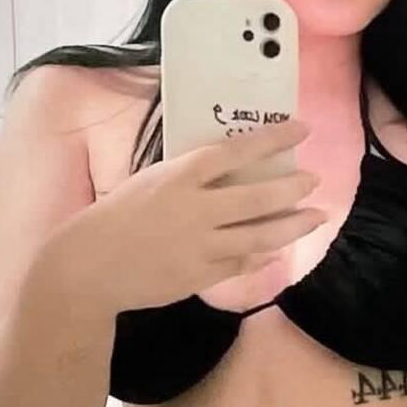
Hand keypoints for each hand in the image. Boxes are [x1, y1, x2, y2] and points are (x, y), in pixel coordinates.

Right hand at [78, 118, 327, 311]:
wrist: (90, 266)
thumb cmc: (117, 216)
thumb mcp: (150, 180)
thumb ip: (189, 176)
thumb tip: (229, 168)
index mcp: (179, 177)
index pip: (235, 152)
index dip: (272, 140)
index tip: (300, 130)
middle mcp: (196, 209)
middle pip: (257, 196)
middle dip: (292, 187)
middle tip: (314, 180)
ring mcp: (201, 246)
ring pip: (260, 234)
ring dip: (293, 224)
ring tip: (316, 217)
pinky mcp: (201, 276)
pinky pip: (242, 263)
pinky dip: (262, 255)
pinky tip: (278, 250)